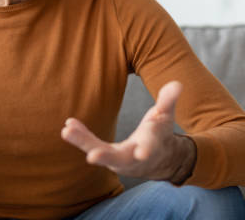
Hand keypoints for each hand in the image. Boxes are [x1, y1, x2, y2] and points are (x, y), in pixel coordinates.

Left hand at [61, 81, 195, 182]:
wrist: (160, 160)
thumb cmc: (161, 134)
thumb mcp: (166, 117)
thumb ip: (168, 101)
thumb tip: (177, 83)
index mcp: (152, 146)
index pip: (151, 146)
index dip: (147, 148)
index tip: (142, 152)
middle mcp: (134, 158)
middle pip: (119, 158)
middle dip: (106, 156)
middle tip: (91, 156)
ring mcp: (118, 160)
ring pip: (100, 153)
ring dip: (84, 143)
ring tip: (67, 131)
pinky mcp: (107, 157)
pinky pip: (91, 147)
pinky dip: (80, 137)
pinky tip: (67, 125)